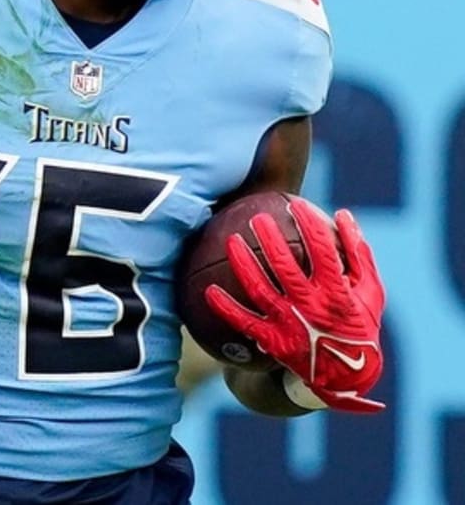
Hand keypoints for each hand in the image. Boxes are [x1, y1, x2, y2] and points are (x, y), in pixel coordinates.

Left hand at [205, 199, 385, 412]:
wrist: (347, 375)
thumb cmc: (359, 324)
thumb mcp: (371, 291)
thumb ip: (358, 253)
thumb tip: (343, 215)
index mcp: (337, 293)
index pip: (322, 252)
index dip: (310, 225)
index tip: (296, 204)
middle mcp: (312, 307)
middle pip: (285, 267)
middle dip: (270, 239)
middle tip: (257, 217)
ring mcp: (290, 324)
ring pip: (261, 289)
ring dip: (244, 264)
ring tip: (231, 240)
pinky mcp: (274, 340)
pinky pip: (245, 322)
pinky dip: (226, 308)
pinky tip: (208, 290)